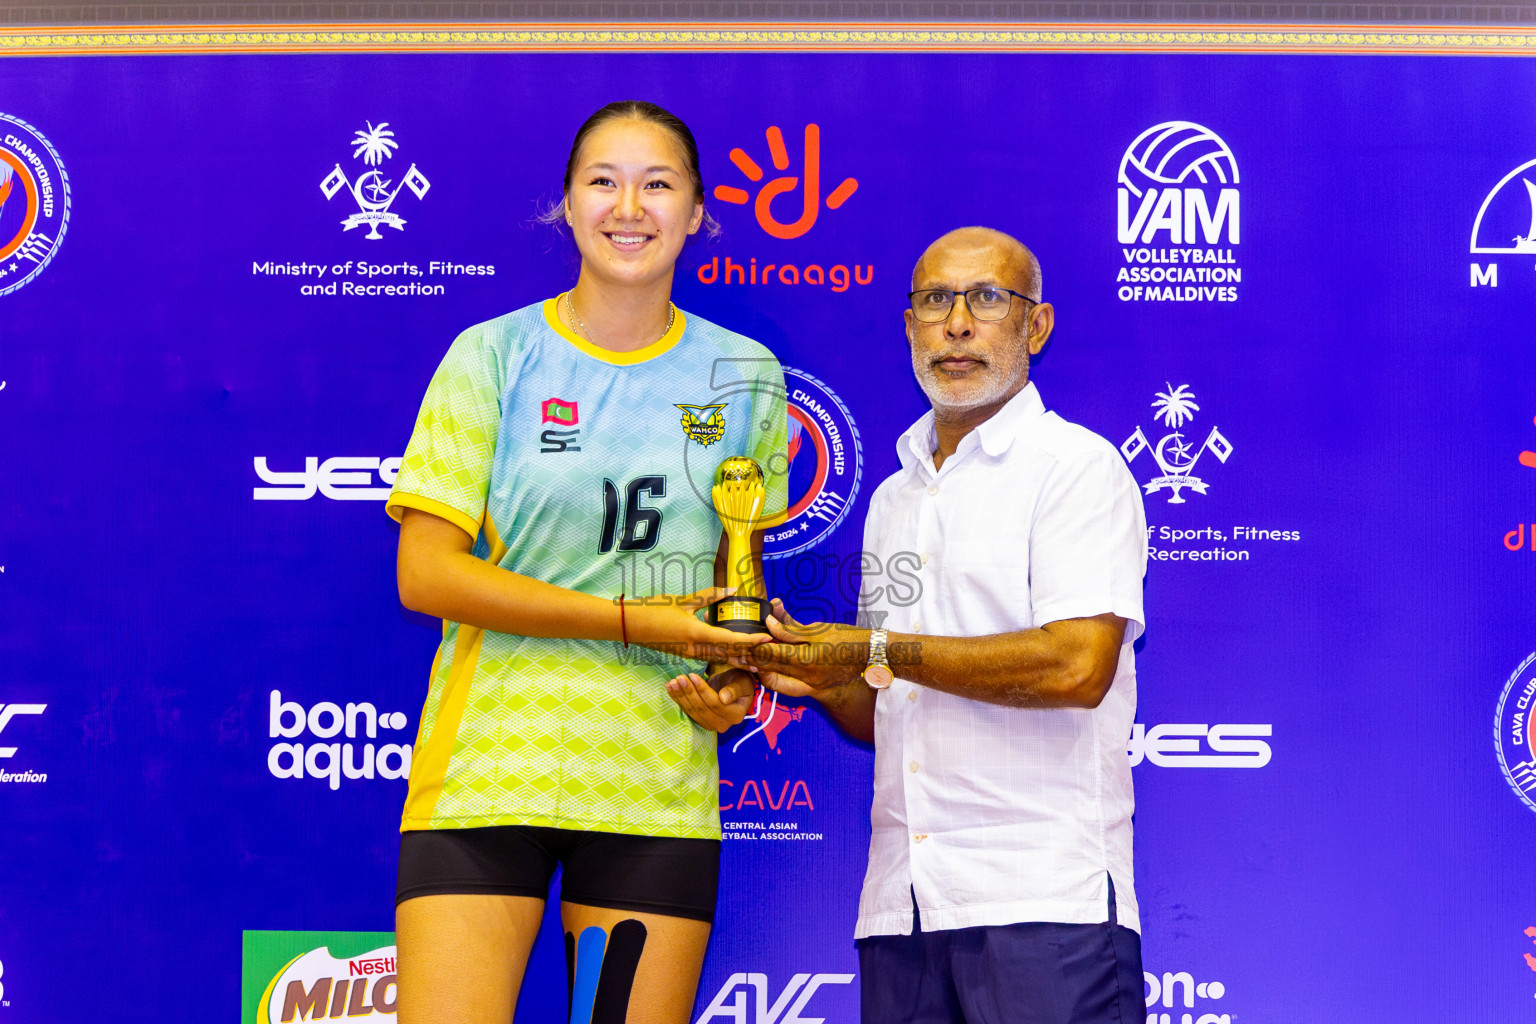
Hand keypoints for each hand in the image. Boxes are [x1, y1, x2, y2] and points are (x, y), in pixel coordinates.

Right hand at [628, 587, 770, 662]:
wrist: (630, 625)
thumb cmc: (655, 610)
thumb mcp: (684, 600)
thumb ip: (710, 597)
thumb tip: (732, 589)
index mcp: (696, 633)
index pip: (729, 639)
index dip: (750, 640)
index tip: (766, 639)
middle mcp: (695, 648)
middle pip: (729, 654)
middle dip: (750, 654)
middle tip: (769, 654)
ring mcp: (689, 654)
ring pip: (720, 658)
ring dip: (739, 659)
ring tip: (757, 660)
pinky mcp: (685, 655)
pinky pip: (710, 658)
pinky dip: (725, 658)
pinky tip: (734, 657)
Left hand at [665, 668, 755, 733]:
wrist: (734, 687)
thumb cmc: (740, 682)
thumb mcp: (742, 683)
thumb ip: (734, 690)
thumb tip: (724, 698)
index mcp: (735, 715)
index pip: (715, 703)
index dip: (703, 690)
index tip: (693, 676)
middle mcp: (723, 724)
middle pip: (702, 708)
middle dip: (689, 692)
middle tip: (679, 678)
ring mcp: (710, 725)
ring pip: (692, 711)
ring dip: (680, 696)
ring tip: (672, 682)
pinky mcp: (700, 721)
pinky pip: (687, 711)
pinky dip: (677, 699)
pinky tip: (669, 688)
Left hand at [743, 599, 868, 695]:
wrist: (871, 655)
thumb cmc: (847, 637)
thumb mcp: (818, 629)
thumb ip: (790, 628)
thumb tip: (769, 622)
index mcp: (806, 659)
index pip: (770, 654)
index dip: (754, 647)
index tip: (744, 640)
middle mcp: (807, 677)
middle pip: (770, 670)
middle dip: (754, 661)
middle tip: (743, 653)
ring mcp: (812, 687)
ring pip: (778, 683)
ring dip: (765, 673)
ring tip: (756, 662)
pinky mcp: (817, 690)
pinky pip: (792, 688)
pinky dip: (780, 679)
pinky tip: (775, 669)